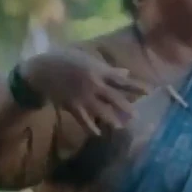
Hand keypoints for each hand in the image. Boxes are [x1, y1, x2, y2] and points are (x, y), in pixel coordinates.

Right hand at [19, 48, 150, 134]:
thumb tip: (125, 72)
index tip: (150, 91)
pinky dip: (91, 127)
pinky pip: (84, 120)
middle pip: (115, 98)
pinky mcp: (73, 106)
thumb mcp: (86, 58)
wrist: (41, 70)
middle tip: (137, 116)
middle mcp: (94, 85)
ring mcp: (83, 97)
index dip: (137, 86)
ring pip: (101, 111)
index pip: (122, 80)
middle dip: (126, 108)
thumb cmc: (64, 59)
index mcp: (98, 71)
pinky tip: (97, 133)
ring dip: (112, 119)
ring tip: (121, 126)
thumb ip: (107, 67)